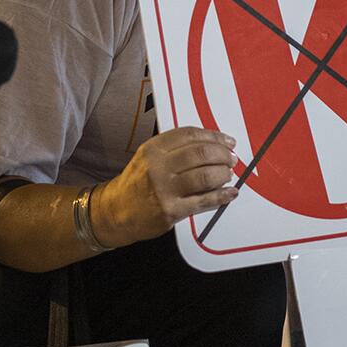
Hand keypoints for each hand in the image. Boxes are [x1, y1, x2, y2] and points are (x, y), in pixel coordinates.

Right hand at [96, 128, 238, 245]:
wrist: (115, 211)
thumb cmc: (137, 184)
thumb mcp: (149, 158)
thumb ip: (175, 150)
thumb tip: (212, 145)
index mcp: (153, 149)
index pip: (190, 135)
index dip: (214, 136)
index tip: (227, 141)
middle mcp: (158, 167)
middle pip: (200, 154)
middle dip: (222, 155)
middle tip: (231, 159)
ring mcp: (164, 189)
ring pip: (204, 176)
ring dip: (223, 174)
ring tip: (227, 175)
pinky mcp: (170, 211)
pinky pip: (203, 201)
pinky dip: (221, 196)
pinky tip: (229, 193)